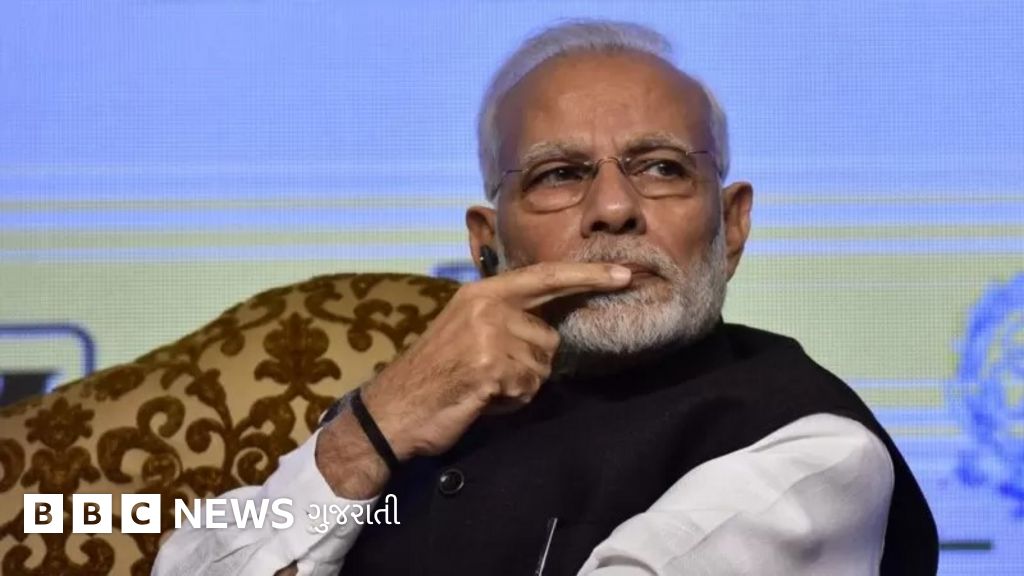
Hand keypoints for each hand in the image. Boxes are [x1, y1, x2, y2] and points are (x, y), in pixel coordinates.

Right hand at [359, 261, 631, 459]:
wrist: (393, 409)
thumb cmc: (435, 375)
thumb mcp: (468, 331)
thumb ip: (507, 319)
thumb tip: (550, 328)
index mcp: (482, 292)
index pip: (546, 277)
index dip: (588, 276)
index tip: (625, 274)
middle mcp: (487, 306)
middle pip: (548, 337)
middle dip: (529, 364)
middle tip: (489, 375)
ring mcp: (488, 335)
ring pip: (541, 367)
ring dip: (518, 386)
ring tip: (481, 387)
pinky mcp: (489, 366)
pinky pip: (527, 388)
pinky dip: (509, 401)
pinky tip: (479, 399)